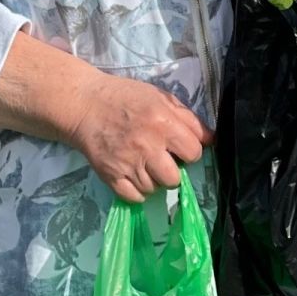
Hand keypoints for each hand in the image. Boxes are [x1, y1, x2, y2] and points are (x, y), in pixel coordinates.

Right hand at [65, 74, 211, 203]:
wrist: (84, 104)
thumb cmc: (125, 97)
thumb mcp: (159, 97)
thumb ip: (188, 118)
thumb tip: (212, 140)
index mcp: (162, 123)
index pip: (193, 153)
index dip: (187, 151)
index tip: (178, 147)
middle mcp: (147, 145)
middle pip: (174, 179)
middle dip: (171, 170)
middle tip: (160, 159)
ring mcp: (128, 163)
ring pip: (154, 190)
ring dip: (152, 180)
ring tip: (142, 164)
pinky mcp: (111, 176)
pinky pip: (135, 198)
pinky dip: (136, 190)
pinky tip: (132, 174)